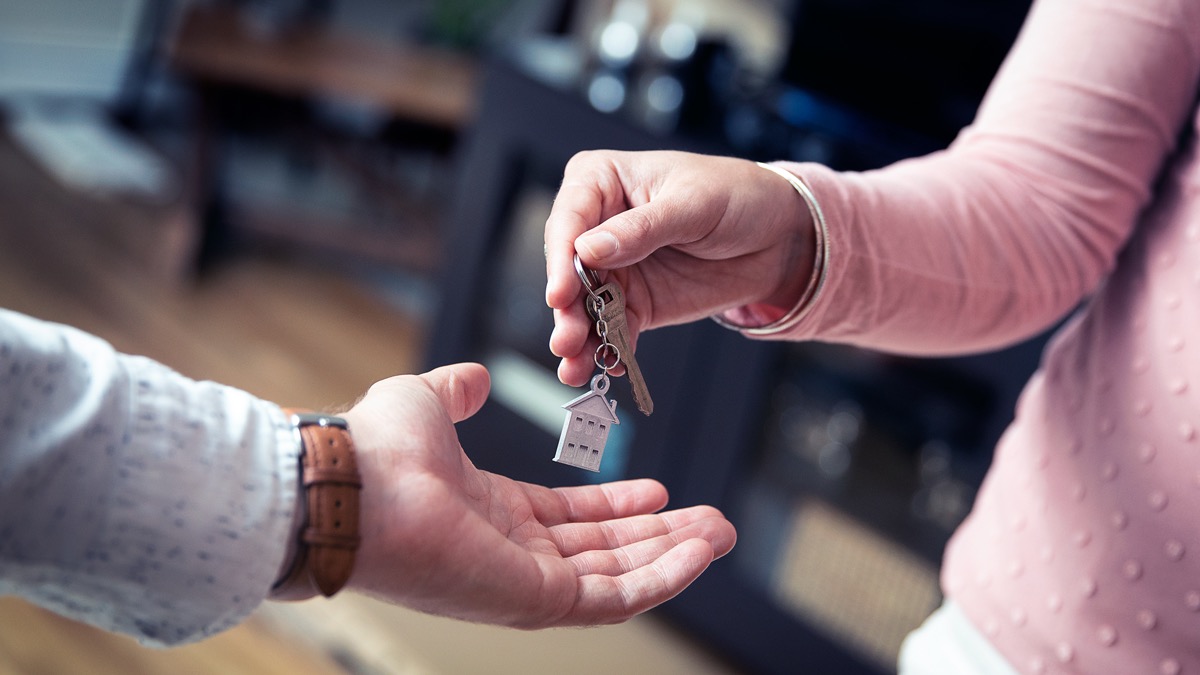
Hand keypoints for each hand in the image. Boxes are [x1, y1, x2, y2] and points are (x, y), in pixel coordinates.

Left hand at [341, 362, 735, 627]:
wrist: (356, 484)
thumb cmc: (378, 448)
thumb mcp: (428, 402)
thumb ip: (457, 393)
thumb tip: (474, 378)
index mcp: (489, 511)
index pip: (568, 517)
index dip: (616, 506)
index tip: (657, 490)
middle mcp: (510, 552)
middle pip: (603, 551)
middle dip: (660, 536)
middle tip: (710, 521)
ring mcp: (524, 582)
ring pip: (617, 577)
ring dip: (672, 556)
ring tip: (719, 535)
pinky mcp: (535, 598)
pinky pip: (613, 597)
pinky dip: (661, 577)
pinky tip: (698, 554)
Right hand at [544, 150, 814, 386]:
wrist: (778, 235)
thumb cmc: (736, 195)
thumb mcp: (693, 204)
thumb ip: (642, 229)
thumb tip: (589, 250)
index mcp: (601, 180)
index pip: (569, 220)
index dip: (560, 259)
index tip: (560, 295)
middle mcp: (597, 225)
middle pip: (567, 269)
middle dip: (565, 308)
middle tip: (567, 339)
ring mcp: (613, 267)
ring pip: (583, 305)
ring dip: (578, 337)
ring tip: (576, 366)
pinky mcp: (634, 302)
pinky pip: (612, 329)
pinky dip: (608, 350)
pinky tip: (608, 367)